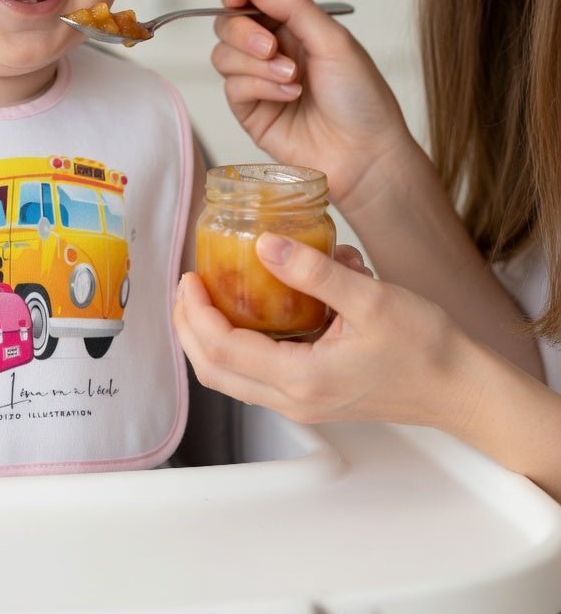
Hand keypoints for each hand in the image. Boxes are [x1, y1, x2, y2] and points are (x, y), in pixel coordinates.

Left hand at [173, 234, 476, 431]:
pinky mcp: (311, 396)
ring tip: (204, 296)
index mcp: (303, 379)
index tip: (190, 276)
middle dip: (189, 327)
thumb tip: (265, 245)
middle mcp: (295, 400)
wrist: (461, 388)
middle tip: (187, 286)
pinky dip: (236, 345)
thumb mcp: (371, 298)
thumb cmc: (426, 349)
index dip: (195, 312)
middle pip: (214, 371)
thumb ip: (314, 272)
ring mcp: (302, 403)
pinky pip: (254, 376)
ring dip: (207, 337)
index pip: (222, 350)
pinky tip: (245, 311)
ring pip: (231, 378)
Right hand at [212, 0, 410, 207]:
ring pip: (223, 56)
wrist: (365, 154)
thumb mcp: (334, 40)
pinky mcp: (250, 112)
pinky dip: (259, 86)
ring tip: (292, 78)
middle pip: (228, 26)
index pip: (250, 0)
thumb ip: (292, 5)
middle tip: (272, 47)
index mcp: (295, 28)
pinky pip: (232, 87)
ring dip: (255, 64)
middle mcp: (273, 52)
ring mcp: (259, 83)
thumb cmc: (361, 98)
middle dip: (244, 32)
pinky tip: (289, 96)